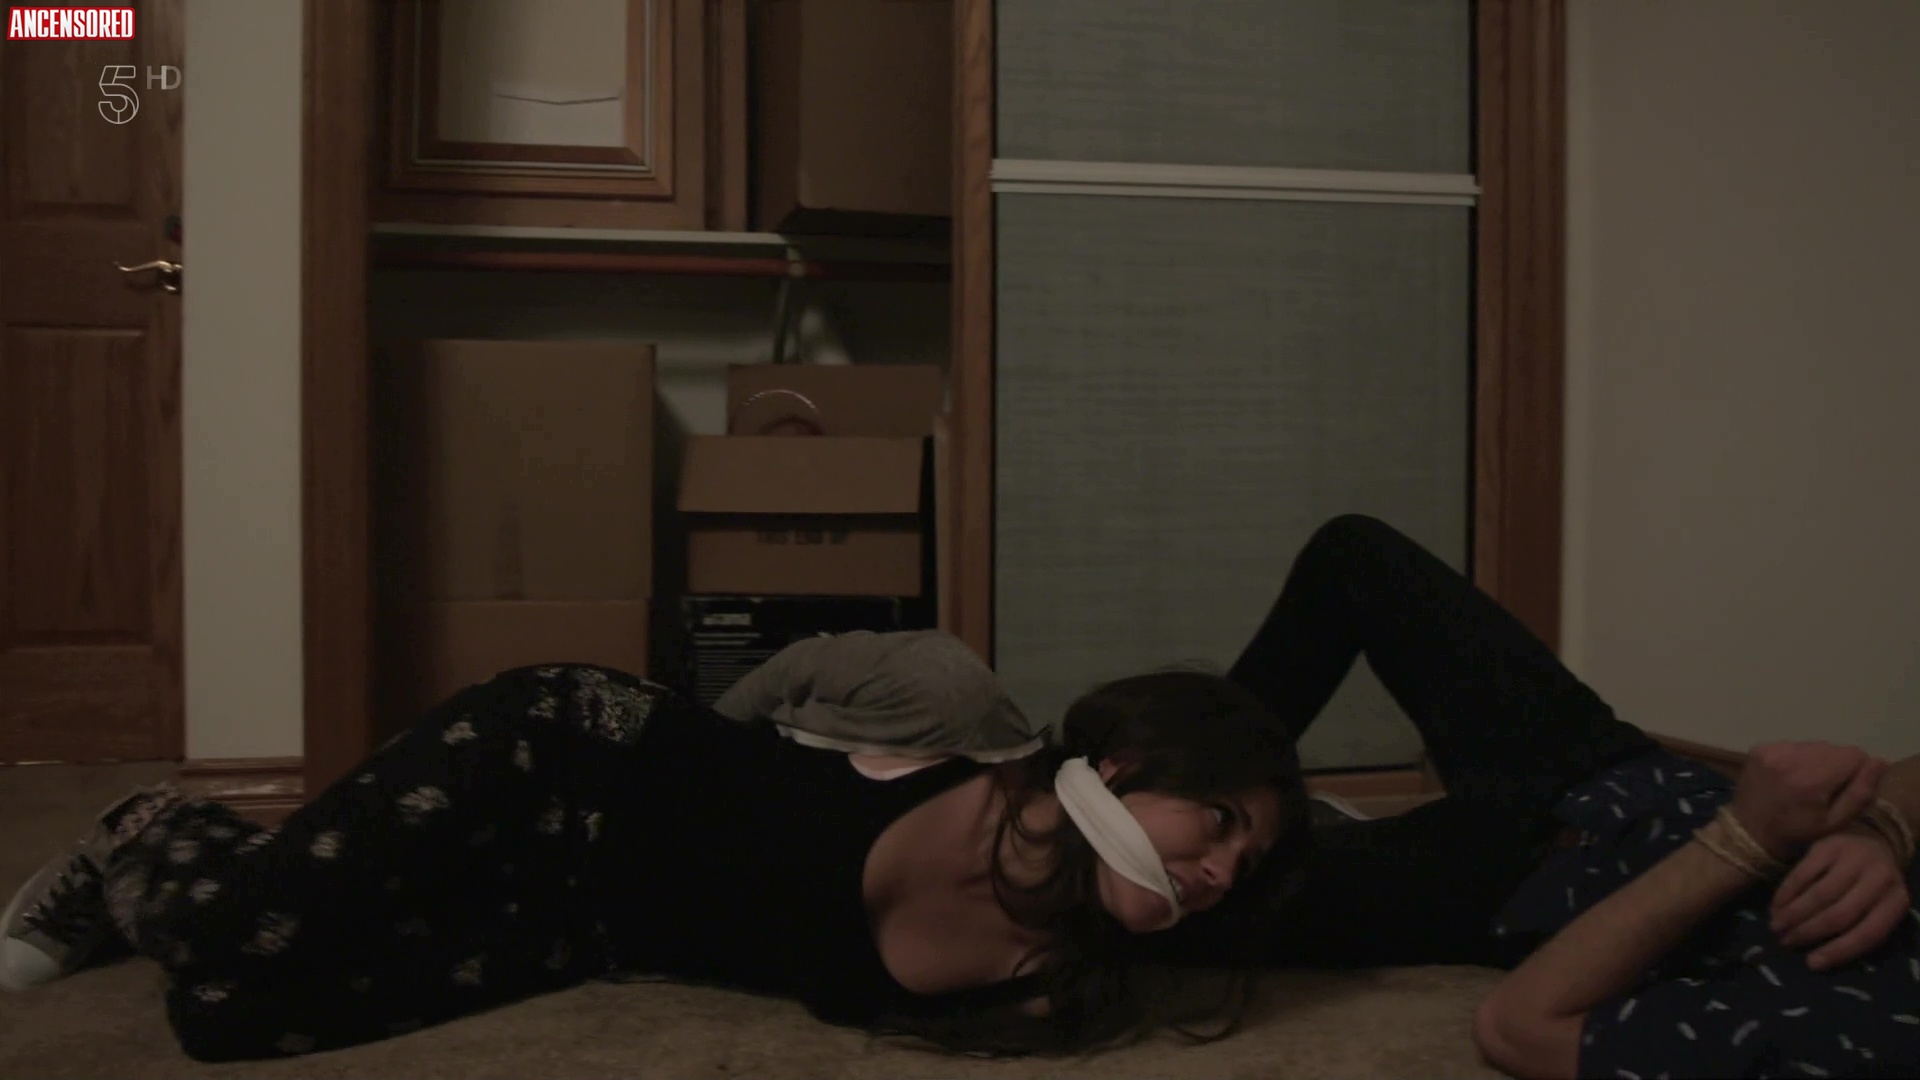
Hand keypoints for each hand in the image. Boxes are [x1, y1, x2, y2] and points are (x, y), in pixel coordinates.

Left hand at [1729, 741, 1886, 859]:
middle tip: (1823, 790)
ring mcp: (1772, 750)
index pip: (1854, 755)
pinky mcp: (1760, 747)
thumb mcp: (1834, 822)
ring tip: (1806, 784)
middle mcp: (1791, 757)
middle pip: (1834, 748)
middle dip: (1836, 766)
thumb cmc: (1796, 833)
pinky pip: (1794, 745)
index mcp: (1811, 777)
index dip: (1856, 772)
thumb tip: (1878, 761)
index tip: (1844, 789)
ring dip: (1817, 761)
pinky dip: (1797, 758)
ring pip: (1815, 745)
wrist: (1748, 832)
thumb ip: (1859, 793)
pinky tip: (1790, 778)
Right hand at [1770, 823, 1910, 969]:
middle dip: (1809, 932)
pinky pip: (1803, 873)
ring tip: (1776, 927)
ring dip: (1793, 915)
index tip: (1811, 963)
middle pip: (1839, 914)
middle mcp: (1880, 878)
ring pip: (1819, 895)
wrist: (1871, 839)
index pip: (1868, 933)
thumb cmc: (1871, 885)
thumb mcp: (1877, 907)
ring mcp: (1854, 858)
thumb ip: (1859, 929)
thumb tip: (1816, 960)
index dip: (1839, 951)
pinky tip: (1776, 906)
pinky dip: (1786, 893)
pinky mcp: (1829, 844)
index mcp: (1896, 900)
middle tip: (1785, 942)